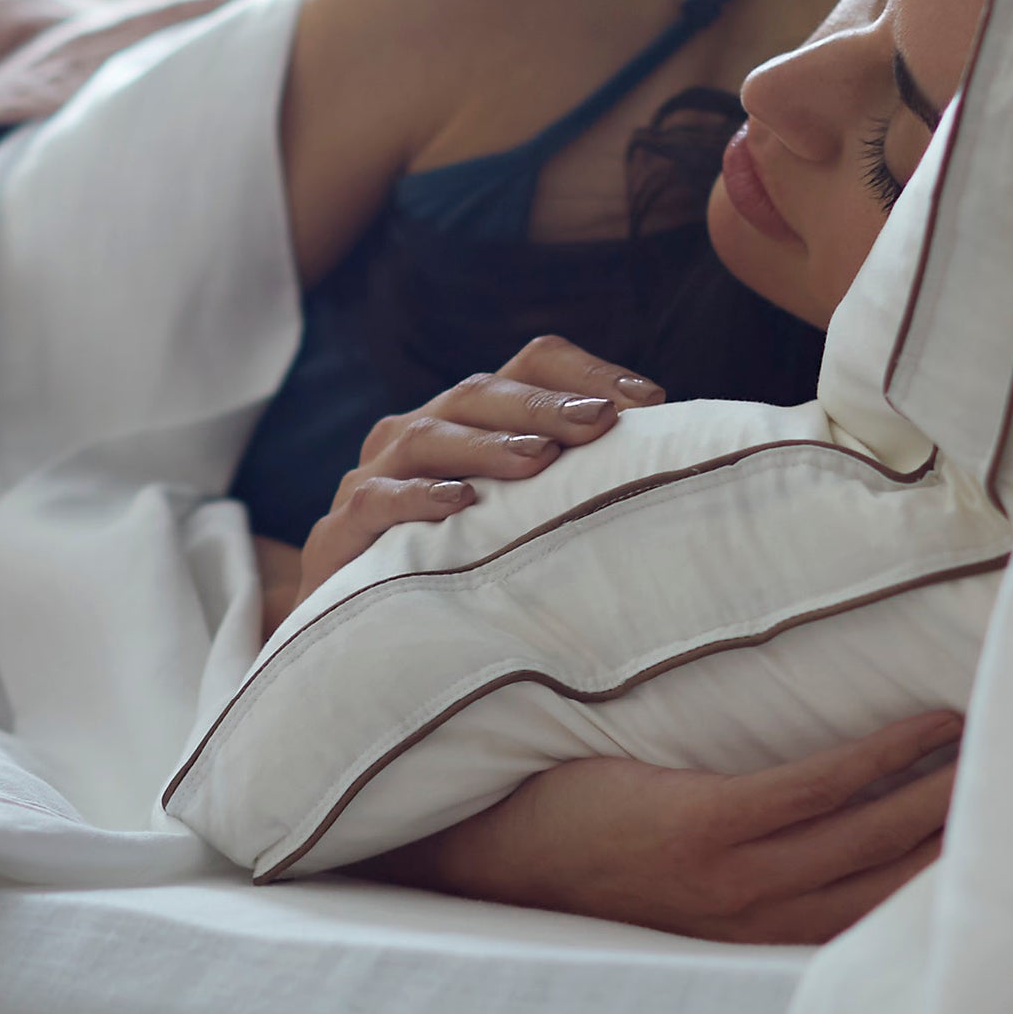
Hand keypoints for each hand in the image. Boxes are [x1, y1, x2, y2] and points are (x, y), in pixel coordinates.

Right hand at [285, 334, 664, 626]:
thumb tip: (674, 468)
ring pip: (426, 435)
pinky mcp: (339, 534)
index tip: (650, 402)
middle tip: (602, 422)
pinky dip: (416, 497)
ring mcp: (371, 479)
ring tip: (539, 459)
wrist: (353, 649)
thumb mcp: (523, 523)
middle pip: (478, 392)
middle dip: (544, 404)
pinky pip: (376, 500)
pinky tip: (458, 504)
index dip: (587, 372)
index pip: (529, 364)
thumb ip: (575, 486)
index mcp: (469, 420)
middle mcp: (417, 434)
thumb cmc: (460, 578)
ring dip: (487, 444)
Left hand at [358, 708, 965, 943]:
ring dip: (946, 791)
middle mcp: (757, 924)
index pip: (873, 924)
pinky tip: (927, 722)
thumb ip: (753, 879)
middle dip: (970, 842)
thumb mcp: (680, 895)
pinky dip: (883, 756)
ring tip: (1004, 749)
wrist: (493, 859)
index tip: (1010, 855)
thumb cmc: (585, 861)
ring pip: (871, 836)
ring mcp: (736, 877)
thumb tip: (819, 836)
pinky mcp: (707, 827)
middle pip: (893, 887)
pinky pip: (819, 786)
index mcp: (753, 942)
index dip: (945, 891)